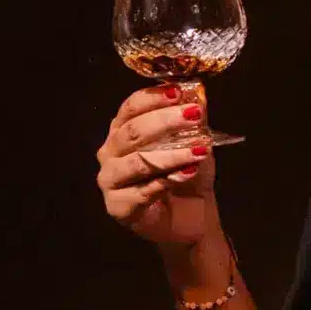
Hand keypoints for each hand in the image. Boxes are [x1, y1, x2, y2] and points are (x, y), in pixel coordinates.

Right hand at [96, 85, 216, 248]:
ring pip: (137, 161)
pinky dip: (168, 180)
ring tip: (200, 149)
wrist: (189, 217)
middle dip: (165, 121)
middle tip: (194, 115)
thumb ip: (194, 122)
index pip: (131, 107)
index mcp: (122, 131)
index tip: (178, 92)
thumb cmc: (185, 175)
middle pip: (132, 131)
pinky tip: (189, 173)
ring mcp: (110, 180)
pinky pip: (143, 190)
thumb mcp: (195, 144)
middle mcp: (110, 152)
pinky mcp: (118, 206)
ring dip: (171, 154)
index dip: (153, 98)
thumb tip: (199, 95)